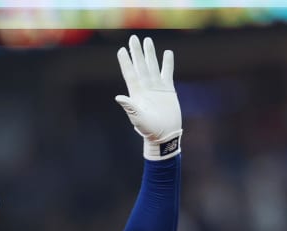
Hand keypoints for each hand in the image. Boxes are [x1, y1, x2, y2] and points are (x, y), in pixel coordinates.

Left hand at [115, 35, 181, 159]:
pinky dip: (167, 64)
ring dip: (150, 54)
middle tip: (133, 38)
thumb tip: (118, 97)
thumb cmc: (149, 129)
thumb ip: (129, 107)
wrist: (164, 135)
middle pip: (140, 66)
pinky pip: (167, 73)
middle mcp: (145, 88)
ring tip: (147, 40)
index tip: (121, 50)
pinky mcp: (168, 90)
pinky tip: (167, 53)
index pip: (130, 73)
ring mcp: (156, 88)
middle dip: (136, 52)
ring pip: (152, 66)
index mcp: (136, 93)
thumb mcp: (137, 118)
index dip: (126, 62)